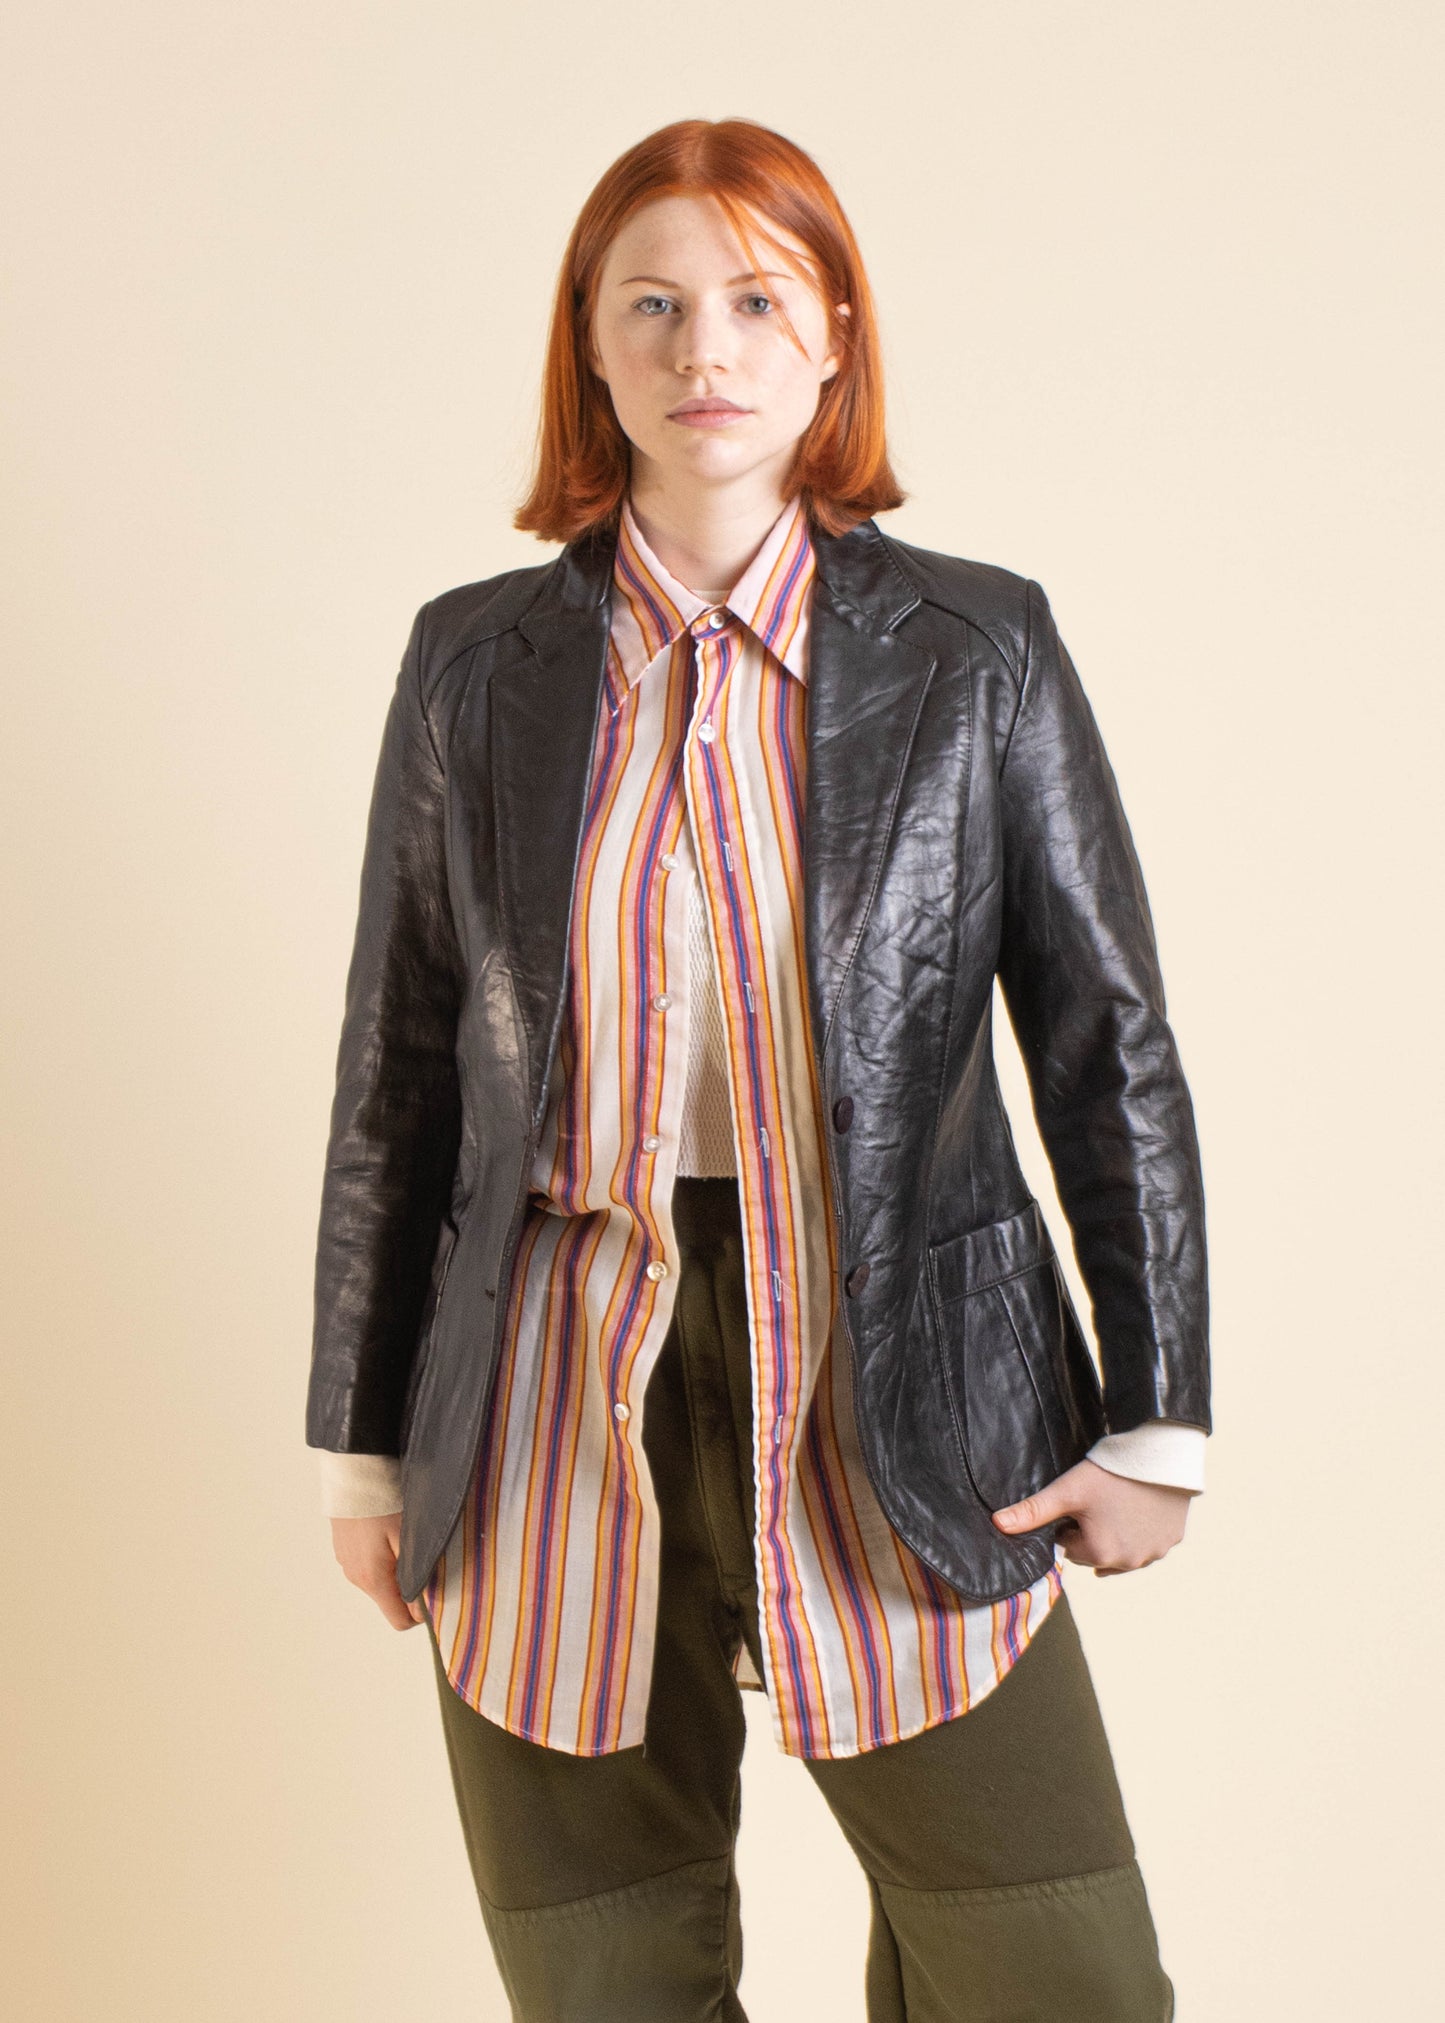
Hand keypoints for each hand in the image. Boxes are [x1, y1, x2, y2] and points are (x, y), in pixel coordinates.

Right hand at [330, 1512, 426, 1627]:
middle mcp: (356, 1579)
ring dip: (395, 1571)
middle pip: (391, 1601)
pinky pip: (367, 1566)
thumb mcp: (409, 1540)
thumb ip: (416, 1578)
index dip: (421, 1613)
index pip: (400, 1621)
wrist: (355, 1473)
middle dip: (409, 1588)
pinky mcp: (343, 1551)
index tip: (434, 1588)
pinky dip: (381, 1558)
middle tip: (423, 1557)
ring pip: (380, 1582)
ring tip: (403, 1539)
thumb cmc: (385, 1504)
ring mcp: (347, 1564)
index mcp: (374, 1580)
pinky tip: (386, 1533)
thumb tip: (423, 1612)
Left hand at [991, 1458, 1192, 1575]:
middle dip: (1093, 1532)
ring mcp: (1153, 1553)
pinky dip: (1142, 1531)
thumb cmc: (1110, 1472)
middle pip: (1096, 1552)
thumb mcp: (1067, 1490)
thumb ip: (1032, 1512)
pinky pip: (1149, 1543)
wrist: (1159, 1454)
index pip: (1069, 1547)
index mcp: (1098, 1554)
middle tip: (1099, 1501)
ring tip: (1118, 1503)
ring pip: (1123, 1551)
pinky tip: (1139, 1507)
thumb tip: (997, 1525)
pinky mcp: (1172, 1540)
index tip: (1080, 1502)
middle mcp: (1127, 1563)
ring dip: (1117, 1535)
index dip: (1071, 1523)